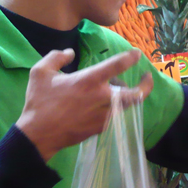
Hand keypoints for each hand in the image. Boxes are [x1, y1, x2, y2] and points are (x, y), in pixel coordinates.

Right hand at [16, 49, 153, 161]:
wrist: (39, 134)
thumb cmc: (39, 102)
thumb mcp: (40, 72)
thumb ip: (56, 57)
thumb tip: (70, 53)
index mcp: (88, 81)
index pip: (117, 66)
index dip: (130, 58)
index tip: (137, 54)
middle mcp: (101, 98)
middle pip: (135, 94)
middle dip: (146, 86)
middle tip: (148, 78)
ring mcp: (103, 115)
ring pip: (127, 106)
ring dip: (129, 97)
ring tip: (123, 90)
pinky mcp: (100, 128)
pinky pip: (115, 116)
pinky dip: (116, 108)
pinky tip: (109, 104)